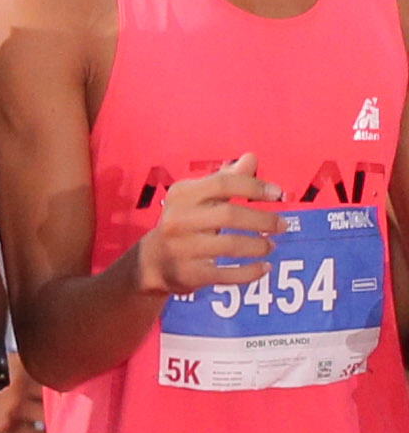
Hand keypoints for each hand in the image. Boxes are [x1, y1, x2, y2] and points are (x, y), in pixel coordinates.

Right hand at [129, 160, 282, 296]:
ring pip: (230, 245)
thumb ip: (225, 180)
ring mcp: (182, 248)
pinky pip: (227, 274)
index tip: (278, 194)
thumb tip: (252, 158)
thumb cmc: (183, 222)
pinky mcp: (189, 273)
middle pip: (229, 215)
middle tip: (281, 225)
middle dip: (262, 220)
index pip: (222, 184)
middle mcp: (179, 219)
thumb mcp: (197, 198)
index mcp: (182, 195)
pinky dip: (250, 272)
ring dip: (258, 246)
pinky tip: (264, 267)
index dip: (254, 187)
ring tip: (270, 245)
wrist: (151, 261)